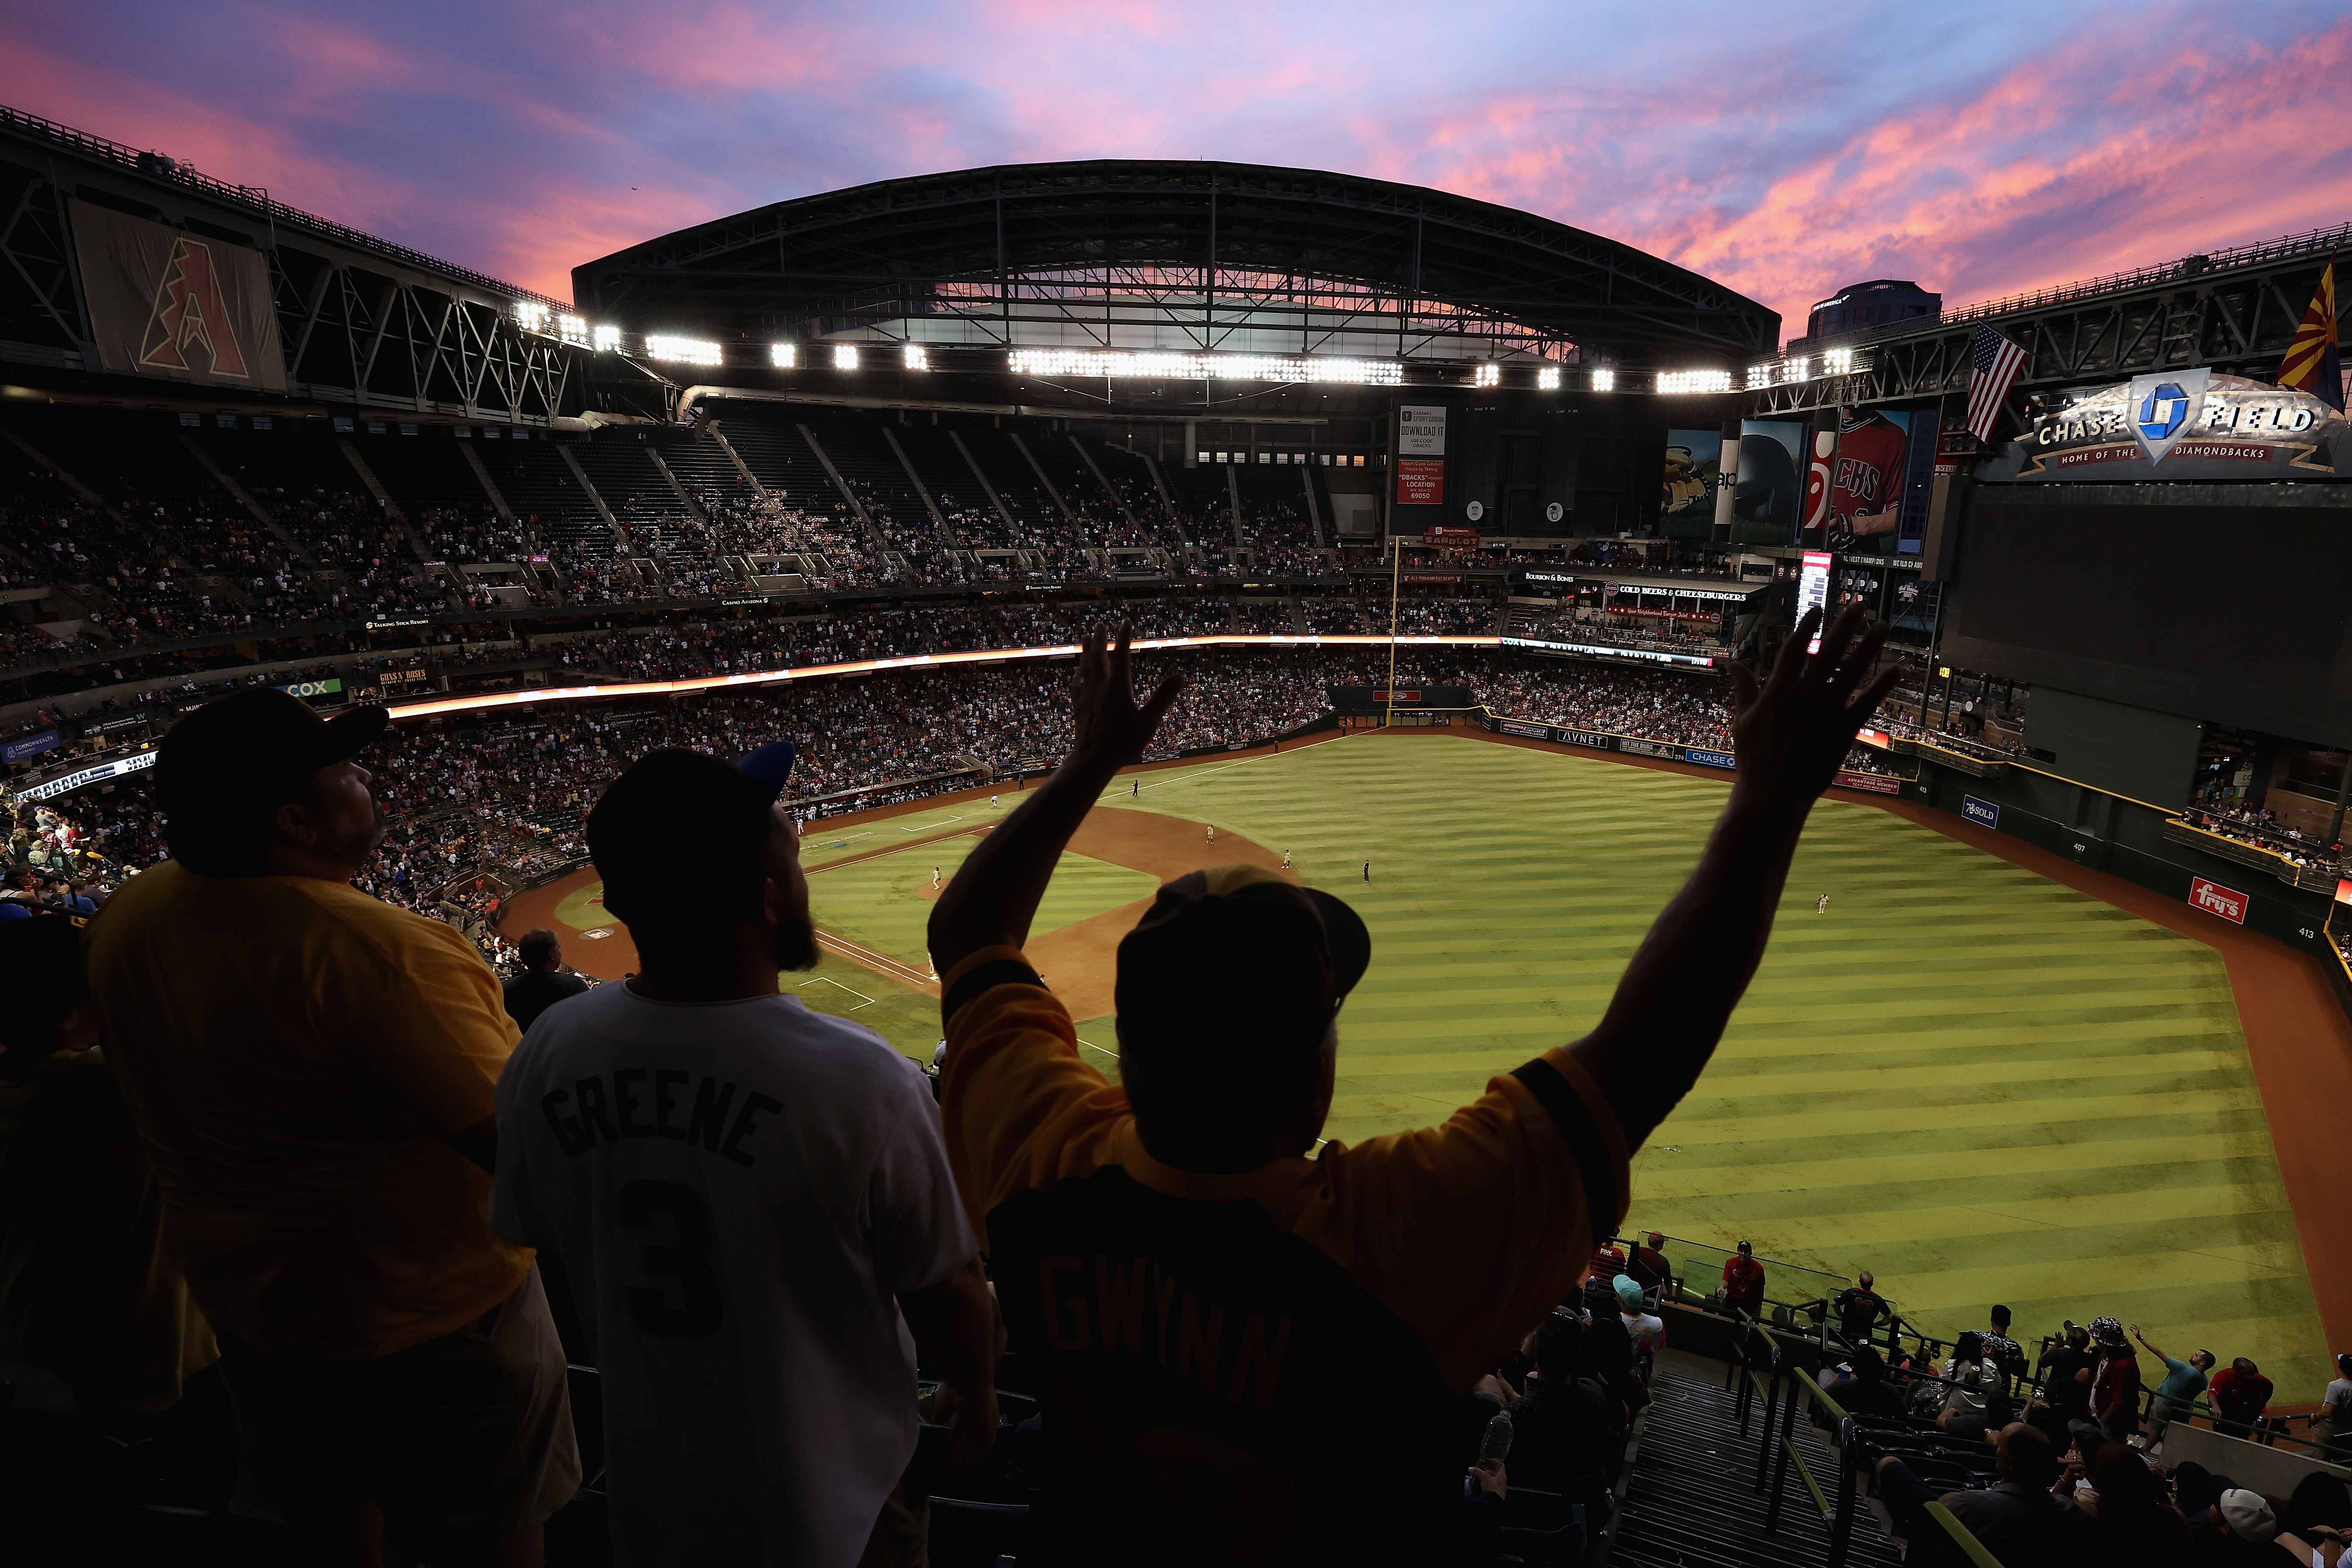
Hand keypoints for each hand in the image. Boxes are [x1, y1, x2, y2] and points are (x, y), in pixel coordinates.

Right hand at [931, 1378, 1000, 1471]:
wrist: (970, 1383)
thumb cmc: (957, 1388)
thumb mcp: (945, 1401)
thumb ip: (942, 1412)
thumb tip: (938, 1421)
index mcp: (971, 1404)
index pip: (965, 1423)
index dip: (958, 1434)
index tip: (951, 1444)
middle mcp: (980, 1415)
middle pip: (971, 1436)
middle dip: (963, 1448)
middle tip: (954, 1461)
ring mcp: (986, 1423)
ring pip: (977, 1445)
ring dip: (967, 1457)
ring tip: (958, 1468)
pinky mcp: (989, 1431)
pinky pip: (983, 1449)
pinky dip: (975, 1459)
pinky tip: (966, 1467)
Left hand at [1070, 629, 1183, 769]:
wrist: (1092, 760)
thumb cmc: (1122, 742)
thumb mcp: (1148, 721)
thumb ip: (1163, 698)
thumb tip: (1180, 677)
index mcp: (1118, 687)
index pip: (1121, 655)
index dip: (1124, 637)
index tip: (1125, 622)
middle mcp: (1100, 687)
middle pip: (1098, 656)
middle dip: (1100, 638)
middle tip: (1100, 624)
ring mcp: (1087, 696)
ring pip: (1084, 667)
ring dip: (1085, 650)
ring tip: (1083, 636)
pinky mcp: (1079, 707)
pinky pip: (1077, 684)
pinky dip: (1078, 673)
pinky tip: (1077, 671)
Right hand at [1470, 1459, 1506, 1498]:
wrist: (1493, 1503)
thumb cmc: (1492, 1487)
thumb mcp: (1483, 1477)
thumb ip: (1477, 1471)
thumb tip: (1470, 1468)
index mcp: (1502, 1475)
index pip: (1501, 1465)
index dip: (1495, 1461)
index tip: (1488, 1460)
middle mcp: (1503, 1482)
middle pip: (1497, 1473)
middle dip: (1489, 1471)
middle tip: (1482, 1468)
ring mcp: (1500, 1489)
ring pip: (1494, 1481)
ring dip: (1488, 1478)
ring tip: (1480, 1477)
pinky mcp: (1496, 1495)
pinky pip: (1491, 1488)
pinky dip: (1487, 1485)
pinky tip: (1481, 1485)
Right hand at [1727, 605, 1900, 806]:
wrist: (1772, 793)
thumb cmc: (1753, 759)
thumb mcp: (1742, 720)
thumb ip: (1744, 688)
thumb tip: (1731, 662)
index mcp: (1777, 691)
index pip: (1794, 650)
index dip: (1806, 627)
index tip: (1818, 609)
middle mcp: (1804, 695)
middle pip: (1828, 651)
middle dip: (1844, 626)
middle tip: (1860, 605)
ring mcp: (1825, 712)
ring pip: (1851, 671)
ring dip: (1869, 646)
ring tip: (1883, 626)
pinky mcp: (1843, 731)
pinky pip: (1866, 703)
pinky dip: (1881, 686)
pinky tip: (1895, 669)